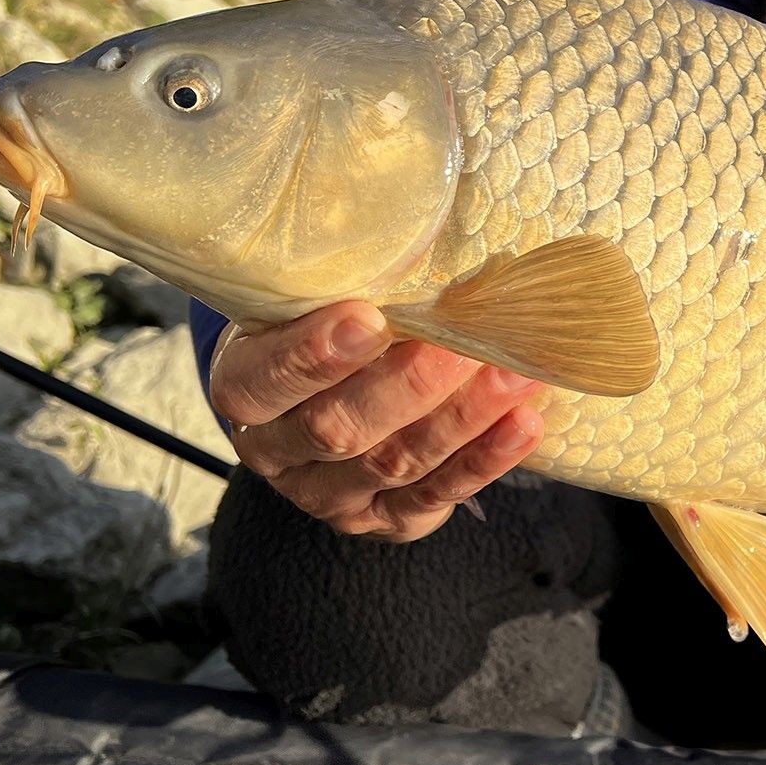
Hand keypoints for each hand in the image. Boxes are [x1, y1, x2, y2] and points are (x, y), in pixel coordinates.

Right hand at [208, 301, 543, 541]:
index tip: (370, 318)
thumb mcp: (314, 298)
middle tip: (463, 346)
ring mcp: (328, 496)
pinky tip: (522, 424)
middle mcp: (276, 452)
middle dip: (408, 387)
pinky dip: (484, 461)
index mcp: (243, 388)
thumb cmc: (325, 324)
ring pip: (394, 464)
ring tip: (514, 374)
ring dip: (462, 418)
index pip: (263, 380)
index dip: (313, 355)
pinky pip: (435, 496)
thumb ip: (355, 285)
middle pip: (336, 429)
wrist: (328, 393)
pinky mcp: (382, 520)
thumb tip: (433, 244)